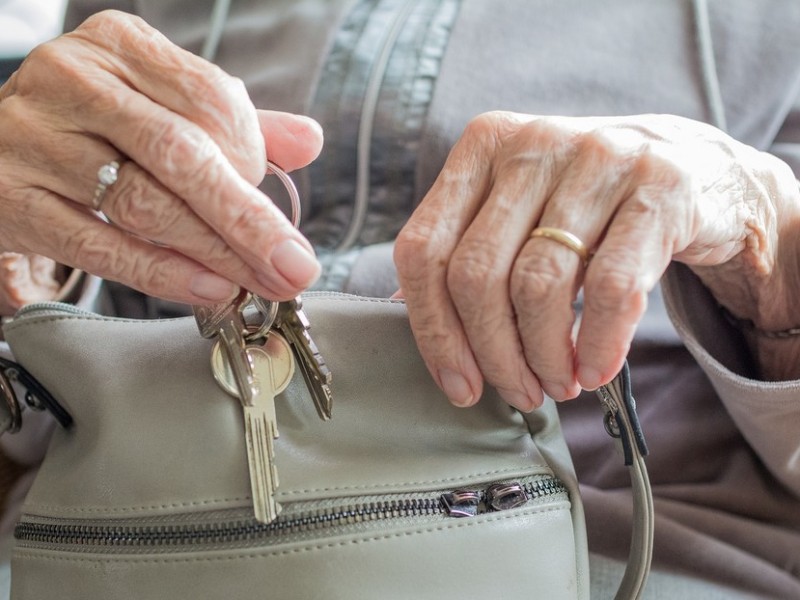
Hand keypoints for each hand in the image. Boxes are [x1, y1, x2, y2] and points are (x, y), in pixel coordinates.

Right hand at [0, 10, 323, 304]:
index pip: (209, 97)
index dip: (252, 155)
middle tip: (293, 264)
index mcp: (122, 47)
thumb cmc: (98, 125)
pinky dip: (161, 272)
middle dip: (248, 219)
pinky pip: (98, 245)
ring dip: (214, 252)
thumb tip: (309, 140)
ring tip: (259, 281)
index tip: (275, 200)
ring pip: (143, 203)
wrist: (0, 144)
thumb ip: (236, 123)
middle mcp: (74, 81)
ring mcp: (36, 139)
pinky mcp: (13, 199)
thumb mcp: (165, 105)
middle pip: (181, 155)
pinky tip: (208, 287)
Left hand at [395, 111, 799, 409]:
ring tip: (558, 384)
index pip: (424, 249)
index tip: (457, 383)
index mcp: (482, 147)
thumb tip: (408, 316)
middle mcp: (532, 144)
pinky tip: (596, 370)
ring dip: (543, 357)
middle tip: (518, 392)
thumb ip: (466, 251)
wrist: (695, 169)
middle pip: (476, 274)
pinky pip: (610, 288)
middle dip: (493, 354)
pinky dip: (598, 344)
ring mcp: (597, 158)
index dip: (433, 329)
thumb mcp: (520, 210)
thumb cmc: (588, 205)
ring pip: (538, 285)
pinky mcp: (657, 187)